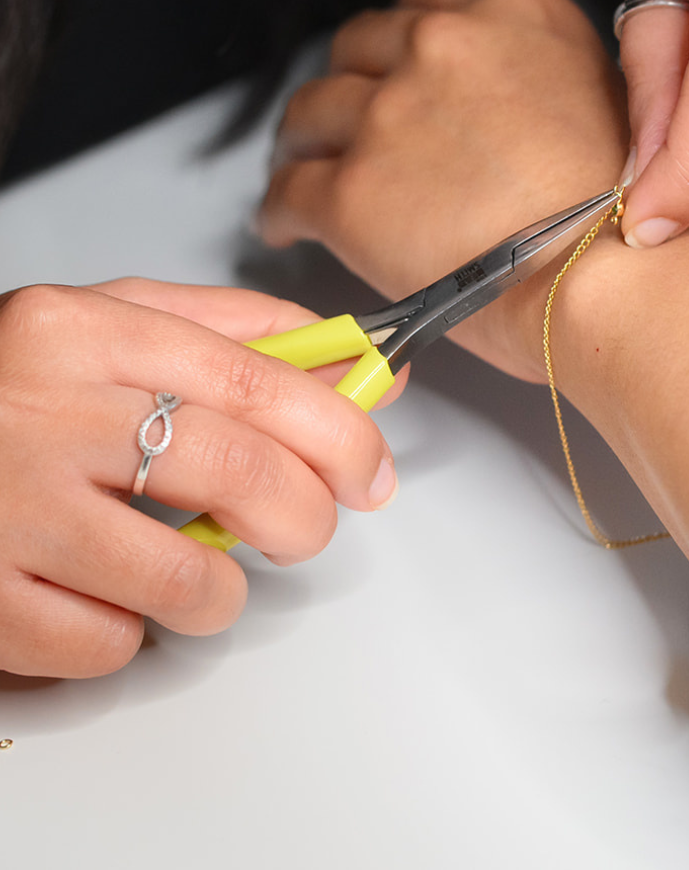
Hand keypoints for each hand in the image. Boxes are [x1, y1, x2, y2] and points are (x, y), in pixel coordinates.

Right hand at [0, 278, 397, 677]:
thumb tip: (364, 370)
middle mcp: (44, 409)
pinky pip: (103, 644)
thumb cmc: (12, 384)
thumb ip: (243, 338)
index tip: (372, 470)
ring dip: (222, 592)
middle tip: (306, 529)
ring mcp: (4, 507)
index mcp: (88, 331)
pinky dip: (130, 635)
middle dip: (305, 517)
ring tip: (200, 571)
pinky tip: (107, 593)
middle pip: (238, 472)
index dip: (341, 433)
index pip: (259, 383)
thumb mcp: (118, 325)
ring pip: (183, 579)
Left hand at [260, 0, 627, 382]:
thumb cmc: (623, 216)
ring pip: (311, 111)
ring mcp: (389, 115)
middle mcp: (442, 47)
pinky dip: (281, 208)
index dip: (402, 33)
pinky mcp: (350, 193)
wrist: (608, 279)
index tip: (394, 60)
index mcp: (511, 14)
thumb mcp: (601, 100)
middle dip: (354, 84)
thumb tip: (497, 104)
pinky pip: (287, 190)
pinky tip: (286, 223)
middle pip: (360, 46)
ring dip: (306, 140)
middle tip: (352, 124)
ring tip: (307, 170)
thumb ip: (535, 77)